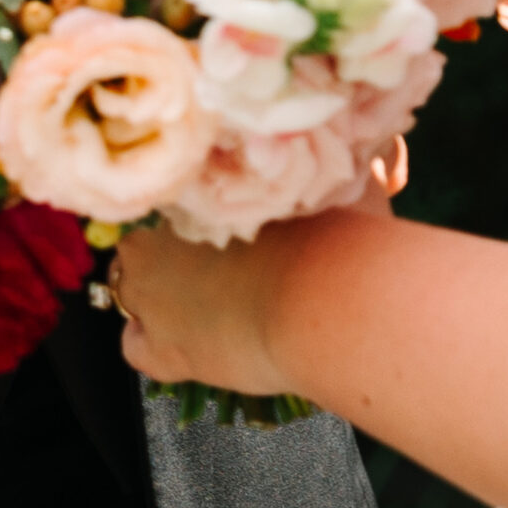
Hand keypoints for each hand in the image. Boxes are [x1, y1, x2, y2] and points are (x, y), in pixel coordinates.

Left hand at [113, 160, 399, 393]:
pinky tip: (191, 338)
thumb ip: (344, 163)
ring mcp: (151, 296)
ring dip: (162, 290)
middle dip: (179, 244)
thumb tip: (377, 156)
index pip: (172, 185)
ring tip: (206, 296)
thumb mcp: (345, 178)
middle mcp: (155, 236)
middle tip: (225, 255)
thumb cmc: (334, 231)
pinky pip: (134, 346)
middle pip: (148, 234)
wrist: (325, 300)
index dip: (198, 201)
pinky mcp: (163, 350)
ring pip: (130, 287)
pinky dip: (156, 343)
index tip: (225, 213)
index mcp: (188, 184)